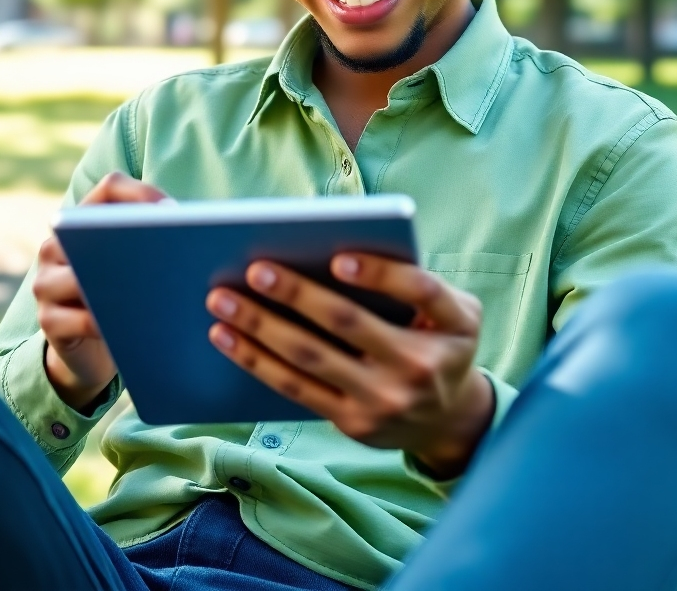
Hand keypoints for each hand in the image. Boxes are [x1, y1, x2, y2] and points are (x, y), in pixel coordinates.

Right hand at [34, 172, 167, 410]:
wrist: (90, 350)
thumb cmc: (123, 295)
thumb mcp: (136, 266)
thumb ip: (154, 242)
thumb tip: (197, 232)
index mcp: (82, 222)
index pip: (110, 187)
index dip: (142, 193)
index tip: (174, 212)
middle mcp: (57, 246)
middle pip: (91, 227)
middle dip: (133, 236)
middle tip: (172, 248)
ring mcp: (46, 283)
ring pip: (82, 278)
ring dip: (121, 286)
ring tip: (157, 293)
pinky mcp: (48, 321)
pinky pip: (81, 320)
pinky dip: (112, 323)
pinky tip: (139, 328)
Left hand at [205, 253, 493, 478]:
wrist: (450, 420)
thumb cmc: (442, 341)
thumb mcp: (454, 310)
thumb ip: (415, 284)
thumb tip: (336, 254)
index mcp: (453, 324)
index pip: (419, 291)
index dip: (380, 274)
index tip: (338, 259)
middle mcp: (420, 365)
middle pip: (348, 323)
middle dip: (297, 294)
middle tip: (255, 269)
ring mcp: (383, 399)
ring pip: (310, 357)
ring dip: (260, 326)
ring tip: (222, 300)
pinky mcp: (353, 422)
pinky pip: (295, 388)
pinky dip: (256, 360)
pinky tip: (227, 336)